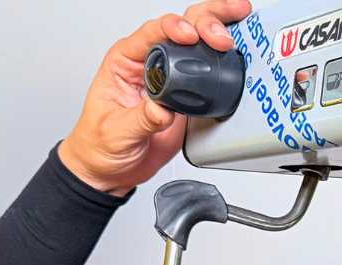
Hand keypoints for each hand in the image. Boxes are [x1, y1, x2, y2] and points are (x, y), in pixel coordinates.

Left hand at [58, 0, 252, 195]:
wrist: (112, 169)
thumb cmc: (100, 144)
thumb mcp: (116, 132)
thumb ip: (142, 118)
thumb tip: (163, 108)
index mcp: (126, 61)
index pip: (153, 33)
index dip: (174, 28)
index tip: (190, 37)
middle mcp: (150, 63)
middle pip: (181, 26)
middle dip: (205, 22)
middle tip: (222, 37)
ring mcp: (172, 77)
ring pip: (198, 40)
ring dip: (219, 26)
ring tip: (239, 19)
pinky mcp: (189, 95)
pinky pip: (210, 71)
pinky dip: (227, 57)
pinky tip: (241, 48)